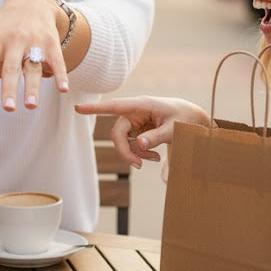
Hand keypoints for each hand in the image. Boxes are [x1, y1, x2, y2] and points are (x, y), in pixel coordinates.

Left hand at [0, 0, 68, 110]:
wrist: (29, 3)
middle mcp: (13, 39)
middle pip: (11, 67)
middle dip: (9, 88)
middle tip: (7, 109)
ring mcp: (34, 41)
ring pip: (33, 66)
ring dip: (33, 86)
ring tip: (31, 106)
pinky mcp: (51, 42)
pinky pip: (56, 60)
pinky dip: (61, 74)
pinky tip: (63, 89)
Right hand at [74, 96, 210, 167]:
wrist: (192, 118)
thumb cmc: (184, 118)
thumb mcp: (175, 129)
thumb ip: (157, 136)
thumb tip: (139, 144)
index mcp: (141, 105)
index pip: (114, 106)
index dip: (95, 108)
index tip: (77, 108)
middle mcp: (134, 111)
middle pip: (117, 133)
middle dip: (125, 151)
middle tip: (138, 166)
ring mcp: (135, 121)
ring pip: (123, 141)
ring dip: (135, 153)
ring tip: (155, 159)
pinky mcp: (138, 129)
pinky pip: (131, 144)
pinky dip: (140, 153)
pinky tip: (154, 156)